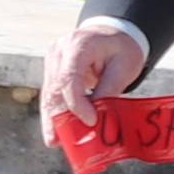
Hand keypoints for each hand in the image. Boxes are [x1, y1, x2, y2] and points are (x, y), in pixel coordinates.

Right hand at [40, 12, 150, 130]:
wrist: (113, 32)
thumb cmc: (121, 47)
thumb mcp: (124, 65)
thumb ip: (110, 89)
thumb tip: (100, 117)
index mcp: (77, 45)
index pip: (69, 78)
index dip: (77, 103)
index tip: (91, 121)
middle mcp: (58, 51)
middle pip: (55, 88)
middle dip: (60, 117)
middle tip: (64, 141)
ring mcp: (52, 60)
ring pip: (49, 94)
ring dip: (52, 119)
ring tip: (54, 142)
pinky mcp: (52, 71)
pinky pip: (51, 95)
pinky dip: (54, 114)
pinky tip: (54, 133)